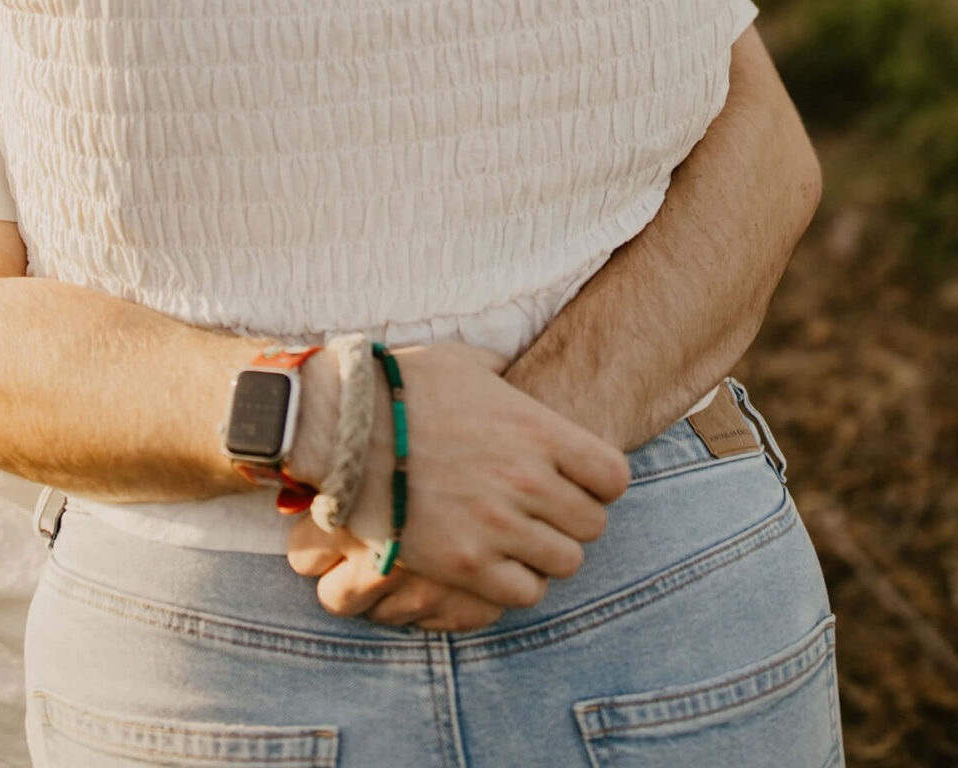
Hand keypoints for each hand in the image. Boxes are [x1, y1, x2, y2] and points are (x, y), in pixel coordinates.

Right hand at [285, 339, 627, 612]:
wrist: (343, 432)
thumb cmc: (402, 390)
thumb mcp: (465, 363)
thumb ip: (506, 373)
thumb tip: (516, 371)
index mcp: (536, 430)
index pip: (614, 476)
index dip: (600, 480)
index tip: (579, 480)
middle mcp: (528, 482)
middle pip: (593, 524)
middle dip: (572, 518)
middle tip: (543, 510)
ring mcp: (498, 528)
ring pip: (565, 563)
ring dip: (546, 552)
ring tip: (519, 537)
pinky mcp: (466, 565)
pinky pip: (525, 593)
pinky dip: (516, 581)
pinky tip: (494, 561)